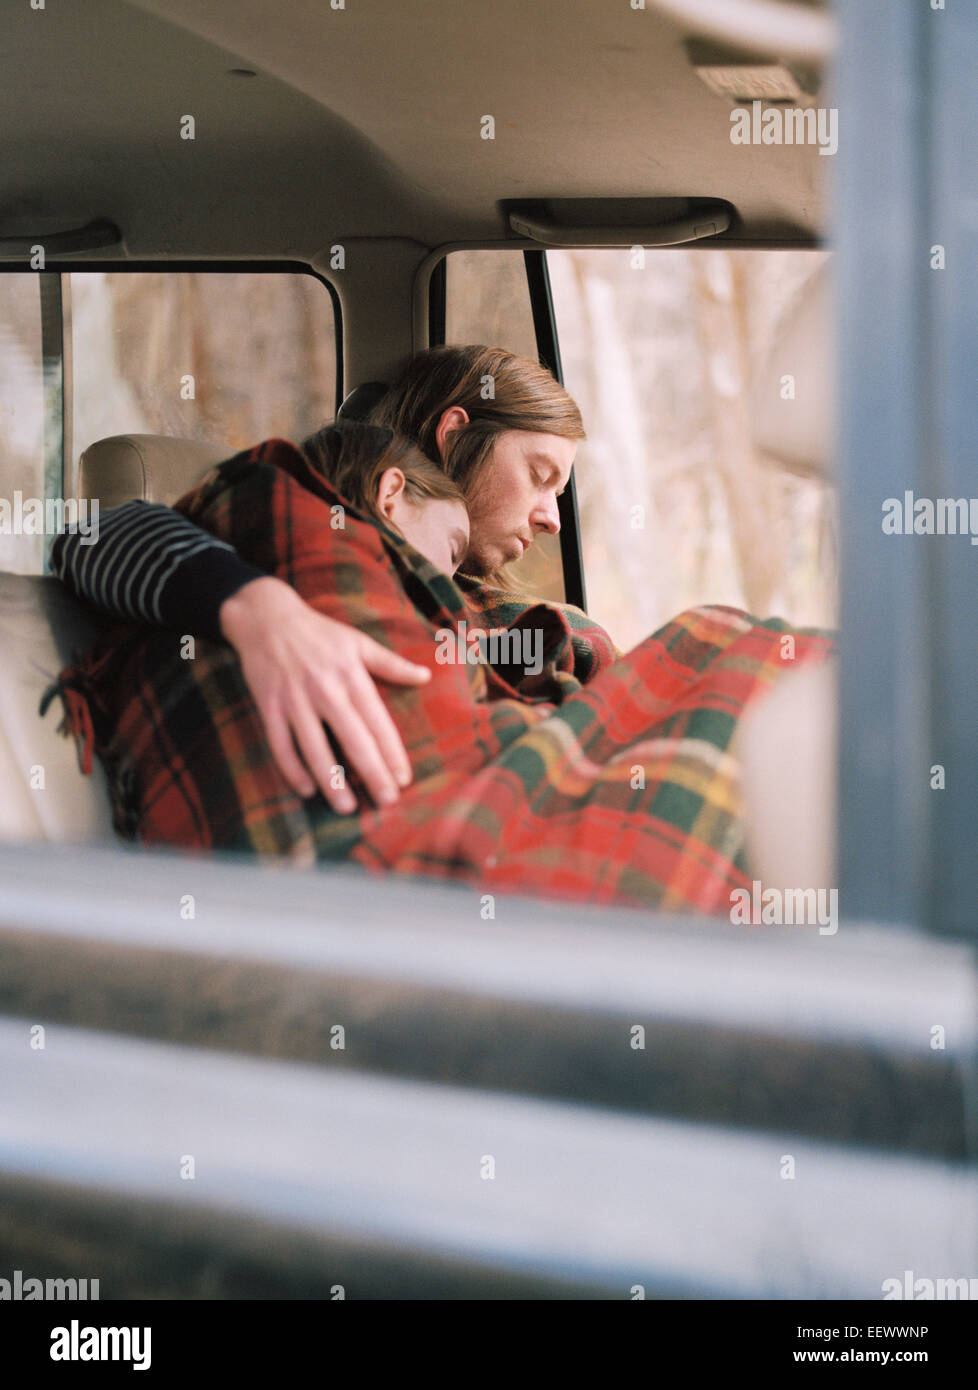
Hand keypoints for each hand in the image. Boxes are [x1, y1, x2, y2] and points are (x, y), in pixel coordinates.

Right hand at [219, 576, 430, 812]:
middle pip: (352, 739)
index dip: (391, 752)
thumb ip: (392, 664)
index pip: (377, 721)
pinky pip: (280, 743)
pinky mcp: (269, 706)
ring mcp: (295, 700)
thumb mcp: (358, 642)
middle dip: (371, 772)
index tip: (404, 779)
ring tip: (347, 807)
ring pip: (314, 747)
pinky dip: (291, 768)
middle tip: (386, 800)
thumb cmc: (319, 632)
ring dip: (331, 780)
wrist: (266, 617)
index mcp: (351, 676)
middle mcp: (325, 690)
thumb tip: (426, 675)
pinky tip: (306, 789)